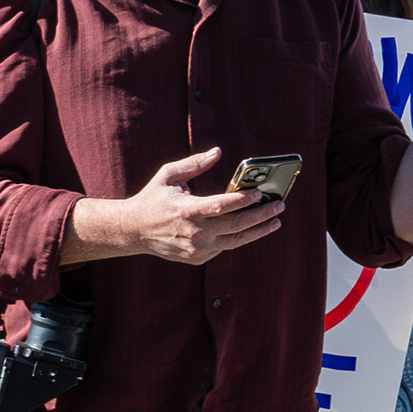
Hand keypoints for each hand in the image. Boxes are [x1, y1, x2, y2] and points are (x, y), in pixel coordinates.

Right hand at [86, 145, 279, 266]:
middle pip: (237, 226)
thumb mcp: (169, 175)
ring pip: (236, 241)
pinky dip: (239, 237)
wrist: (133, 231)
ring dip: (259, 230)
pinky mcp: (197, 258)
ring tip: (276, 221)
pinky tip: (252, 228)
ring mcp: (197, 249)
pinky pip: (225, 247)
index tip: (261, 193)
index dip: (244, 200)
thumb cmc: (153, 198)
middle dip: (262, 215)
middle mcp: (194, 233)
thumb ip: (194, 163)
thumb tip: (218, 152)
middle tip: (279, 205)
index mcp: (187, 210)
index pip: (223, 206)